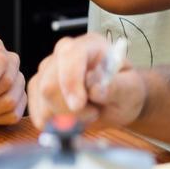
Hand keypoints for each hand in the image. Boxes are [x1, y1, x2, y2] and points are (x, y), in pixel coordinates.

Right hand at [26, 33, 145, 129]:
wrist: (119, 99)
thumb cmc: (126, 89)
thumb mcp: (131, 89)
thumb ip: (116, 87)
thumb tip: (95, 90)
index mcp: (89, 45)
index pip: (70, 55)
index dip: (70, 81)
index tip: (78, 105)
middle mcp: (63, 53)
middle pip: (49, 84)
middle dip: (71, 109)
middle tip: (94, 112)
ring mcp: (47, 70)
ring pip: (42, 102)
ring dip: (66, 117)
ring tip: (87, 112)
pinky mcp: (37, 89)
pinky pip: (38, 113)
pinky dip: (56, 123)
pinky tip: (73, 118)